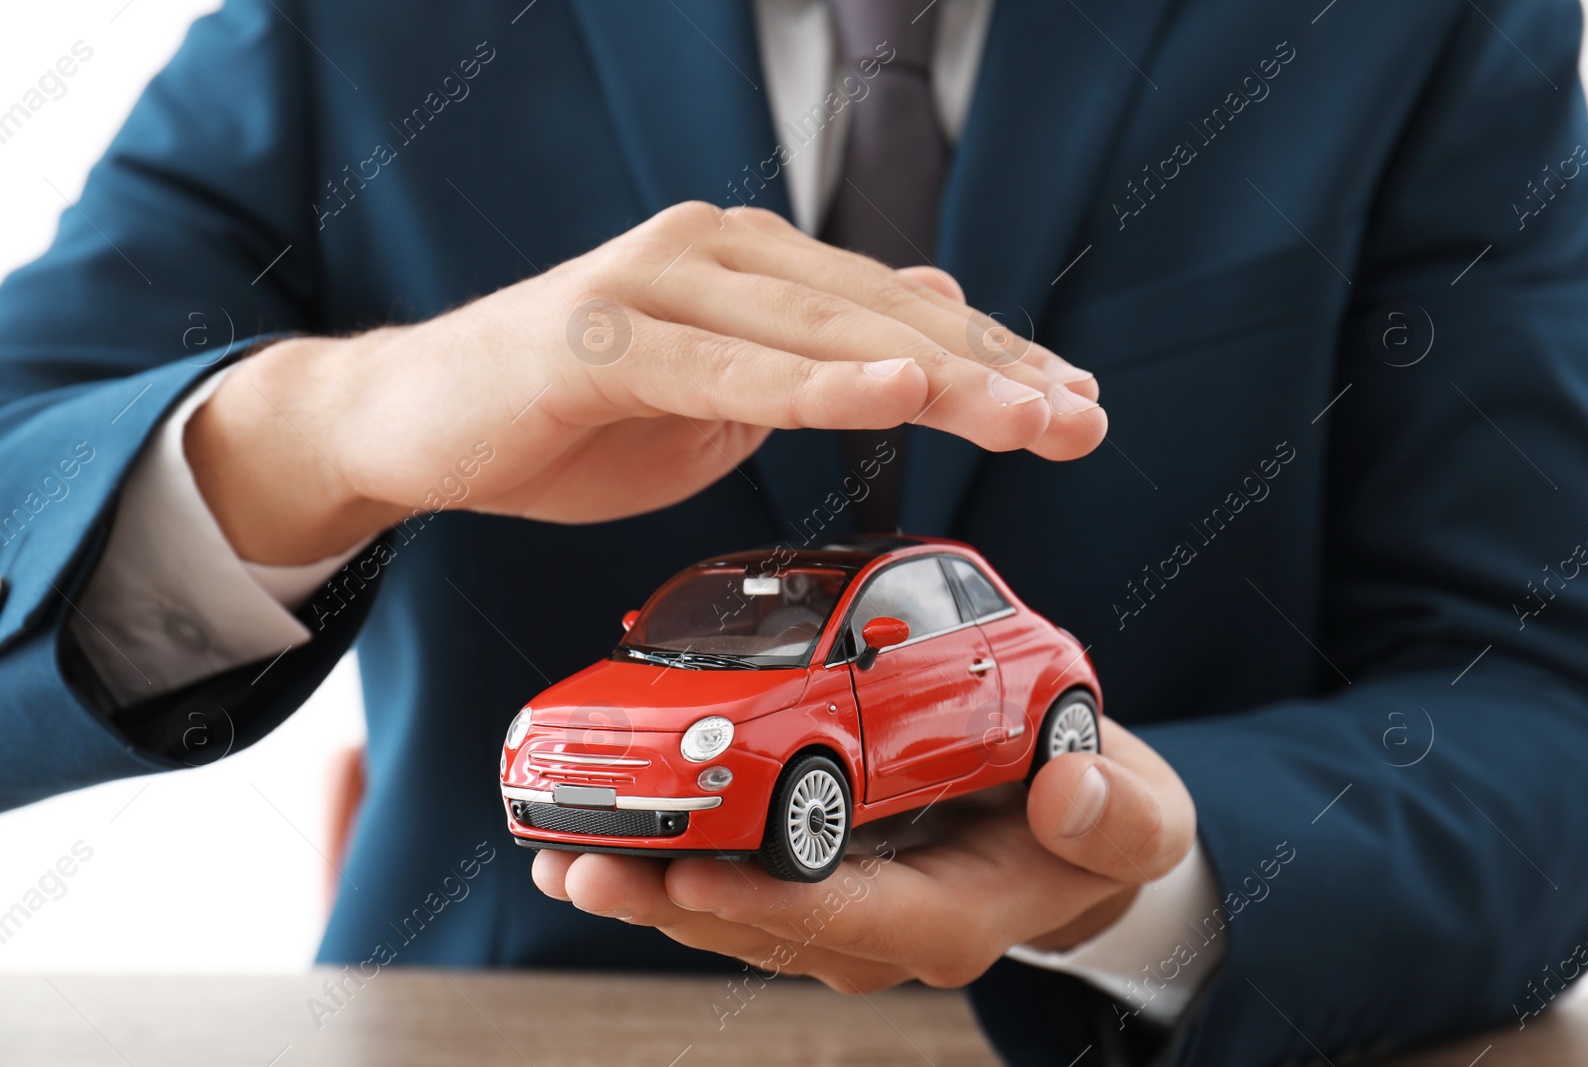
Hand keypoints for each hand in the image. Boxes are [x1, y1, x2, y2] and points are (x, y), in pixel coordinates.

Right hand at [184, 202, 1106, 563]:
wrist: (410, 421)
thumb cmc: (566, 414)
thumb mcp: (714, 392)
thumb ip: (806, 358)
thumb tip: (913, 322)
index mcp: (747, 268)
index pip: (894, 311)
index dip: (993, 357)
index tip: (1075, 402)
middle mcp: (713, 253)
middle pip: (879, 313)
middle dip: (994, 370)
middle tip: (1085, 418)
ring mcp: (655, 285)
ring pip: (819, 333)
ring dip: (935, 377)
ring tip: (1030, 414)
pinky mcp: (599, 336)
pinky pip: (724, 367)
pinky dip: (812, 383)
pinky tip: (891, 392)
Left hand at [529, 718, 1194, 992]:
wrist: (1073, 839)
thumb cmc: (1097, 824)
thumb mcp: (1138, 816)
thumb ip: (1115, 813)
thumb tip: (1066, 789)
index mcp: (952, 919)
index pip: (850, 920)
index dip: (768, 903)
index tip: (695, 879)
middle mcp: (880, 932)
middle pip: (761, 926)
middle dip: (669, 899)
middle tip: (584, 866)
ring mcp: (838, 913)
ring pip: (729, 911)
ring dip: (646, 885)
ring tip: (561, 855)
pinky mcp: (812, 879)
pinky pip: (731, 878)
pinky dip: (668, 859)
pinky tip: (601, 840)